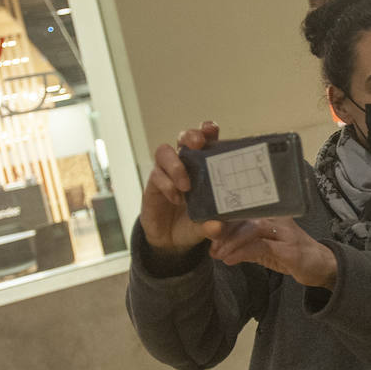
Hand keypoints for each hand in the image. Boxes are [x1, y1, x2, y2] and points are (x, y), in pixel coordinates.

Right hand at [139, 121, 218, 252]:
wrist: (171, 239)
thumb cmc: (195, 222)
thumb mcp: (207, 225)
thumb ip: (213, 226)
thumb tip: (217, 227)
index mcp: (204, 165)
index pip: (207, 139)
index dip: (208, 130)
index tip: (212, 130)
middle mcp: (185, 163)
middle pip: (184, 137)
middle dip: (190, 136)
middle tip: (198, 144)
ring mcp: (166, 171)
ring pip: (164, 151)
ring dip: (176, 165)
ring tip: (186, 186)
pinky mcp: (153, 183)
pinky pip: (156, 175)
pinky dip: (167, 185)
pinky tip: (176, 198)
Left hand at [205, 217, 337, 289]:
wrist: (322, 266)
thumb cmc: (293, 256)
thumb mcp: (265, 250)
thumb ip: (245, 246)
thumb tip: (218, 247)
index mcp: (272, 214)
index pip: (244, 211)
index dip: (224, 221)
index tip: (209, 234)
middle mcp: (278, 218)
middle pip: (245, 217)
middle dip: (224, 231)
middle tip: (211, 247)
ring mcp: (285, 232)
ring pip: (251, 229)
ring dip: (231, 242)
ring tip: (218, 254)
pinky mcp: (288, 248)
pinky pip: (260, 246)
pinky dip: (242, 253)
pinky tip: (230, 260)